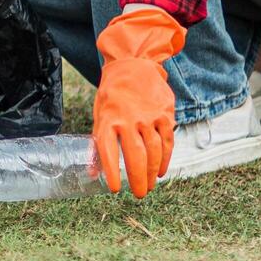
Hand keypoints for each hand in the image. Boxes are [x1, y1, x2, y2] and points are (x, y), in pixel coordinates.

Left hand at [91, 6, 185, 197]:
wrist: (134, 66)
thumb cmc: (112, 96)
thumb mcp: (99, 117)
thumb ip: (98, 146)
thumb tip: (93, 175)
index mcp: (108, 120)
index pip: (109, 151)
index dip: (112, 172)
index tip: (115, 189)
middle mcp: (128, 119)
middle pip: (136, 156)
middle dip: (138, 179)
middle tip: (138, 194)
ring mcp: (149, 116)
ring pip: (154, 151)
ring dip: (153, 172)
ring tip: (149, 186)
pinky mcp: (165, 114)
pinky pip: (167, 141)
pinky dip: (166, 159)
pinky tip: (162, 171)